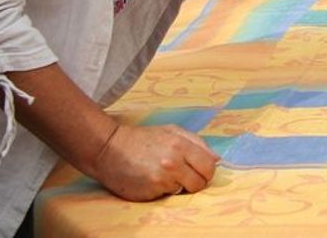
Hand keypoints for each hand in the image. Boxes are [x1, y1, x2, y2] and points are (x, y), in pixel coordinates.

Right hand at [93, 124, 218, 200]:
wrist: (109, 148)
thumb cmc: (142, 139)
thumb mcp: (172, 131)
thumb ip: (197, 143)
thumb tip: (217, 159)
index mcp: (182, 144)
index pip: (210, 165)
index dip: (207, 170)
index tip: (200, 170)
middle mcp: (174, 162)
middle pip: (201, 182)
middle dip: (197, 181)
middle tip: (185, 176)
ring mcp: (162, 178)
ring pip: (185, 190)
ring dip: (180, 186)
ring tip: (166, 176)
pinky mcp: (150, 191)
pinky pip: (168, 195)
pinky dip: (164, 190)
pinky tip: (153, 180)